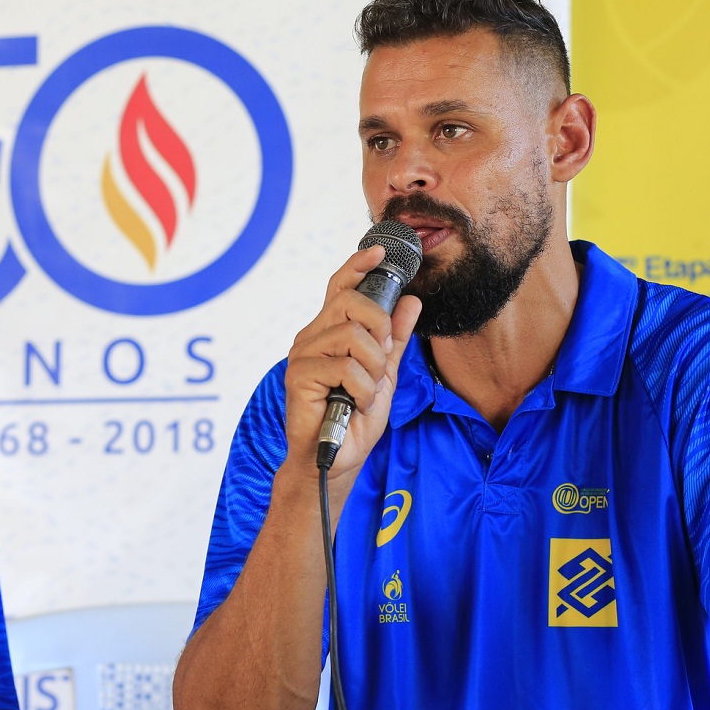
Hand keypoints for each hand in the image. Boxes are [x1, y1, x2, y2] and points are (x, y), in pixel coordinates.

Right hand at [283, 244, 420, 478]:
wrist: (335, 459)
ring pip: (351, 335)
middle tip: (383, 356)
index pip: (340, 287)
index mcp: (330, 332)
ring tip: (369, 390)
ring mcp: (302, 355)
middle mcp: (312, 337)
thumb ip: (395, 340)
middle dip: (378, 325)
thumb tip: (411, 302)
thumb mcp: (384, 375)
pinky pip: (344, 366)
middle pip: (349, 301)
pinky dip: (363, 389)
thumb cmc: (354, 419)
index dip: (358, 266)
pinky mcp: (299, 376)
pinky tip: (357, 404)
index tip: (380, 251)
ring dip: (374, 367)